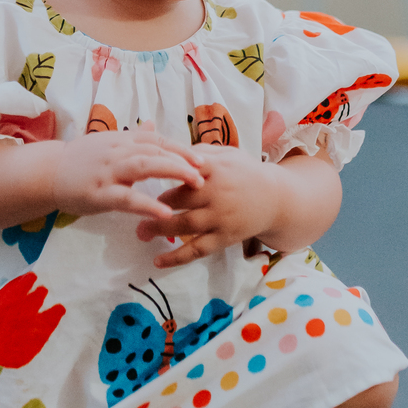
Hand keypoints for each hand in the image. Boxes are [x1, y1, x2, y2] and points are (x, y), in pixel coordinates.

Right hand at [48, 130, 202, 221]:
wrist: (47, 172)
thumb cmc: (80, 160)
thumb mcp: (108, 143)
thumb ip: (133, 137)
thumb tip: (154, 125)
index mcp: (122, 141)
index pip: (158, 140)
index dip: (182, 148)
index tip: (204, 157)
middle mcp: (119, 151)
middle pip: (157, 150)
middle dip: (184, 160)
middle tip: (207, 172)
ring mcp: (109, 171)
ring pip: (146, 167)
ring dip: (173, 172)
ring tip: (196, 184)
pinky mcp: (100, 193)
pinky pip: (127, 198)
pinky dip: (148, 204)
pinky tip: (165, 213)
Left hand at [135, 146, 285, 268]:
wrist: (276, 198)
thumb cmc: (245, 172)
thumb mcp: (226, 153)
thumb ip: (198, 151)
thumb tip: (167, 145)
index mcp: (215, 168)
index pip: (183, 167)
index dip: (160, 171)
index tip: (138, 173)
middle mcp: (217, 192)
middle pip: (179, 198)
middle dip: (153, 204)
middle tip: (130, 207)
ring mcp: (221, 217)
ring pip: (185, 225)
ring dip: (159, 229)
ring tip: (139, 233)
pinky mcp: (224, 237)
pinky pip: (198, 249)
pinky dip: (177, 258)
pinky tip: (158, 262)